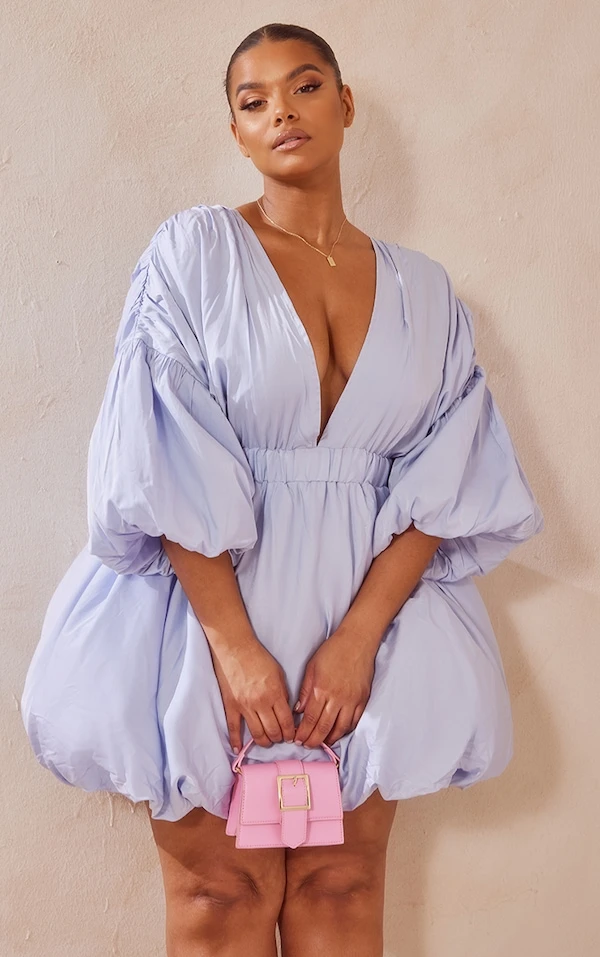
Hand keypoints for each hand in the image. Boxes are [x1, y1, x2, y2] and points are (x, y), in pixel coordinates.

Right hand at [209, 639, 295, 753]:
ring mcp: (245, 706)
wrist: (235, 648)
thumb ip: (283, 693)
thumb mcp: (279, 673)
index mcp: (275, 694)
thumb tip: (287, 710)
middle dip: (279, 738)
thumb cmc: (259, 657)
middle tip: (280, 738)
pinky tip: (238, 749)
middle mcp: (261, 703)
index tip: (291, 736)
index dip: (290, 732)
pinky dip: (236, 740)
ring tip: (267, 741)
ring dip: (264, 741)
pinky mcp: (231, 706)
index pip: (286, 722)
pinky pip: (234, 728)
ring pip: (257, 733)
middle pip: (273, 731)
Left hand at [293, 631, 376, 748]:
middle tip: (306, 745)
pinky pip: (354, 721)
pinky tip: (337, 732)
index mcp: (321, 690)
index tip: (297, 739)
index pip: (310, 719)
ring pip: (340, 728)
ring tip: (321, 742)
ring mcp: (352, 701)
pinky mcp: (363, 700)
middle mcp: (337, 698)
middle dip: (313, 740)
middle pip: (324, 728)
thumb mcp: (312, 667)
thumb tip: (298, 710)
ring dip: (329, 739)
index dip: (303, 733)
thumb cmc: (332, 651)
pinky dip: (345, 730)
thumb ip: (305, 690)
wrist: (357, 642)